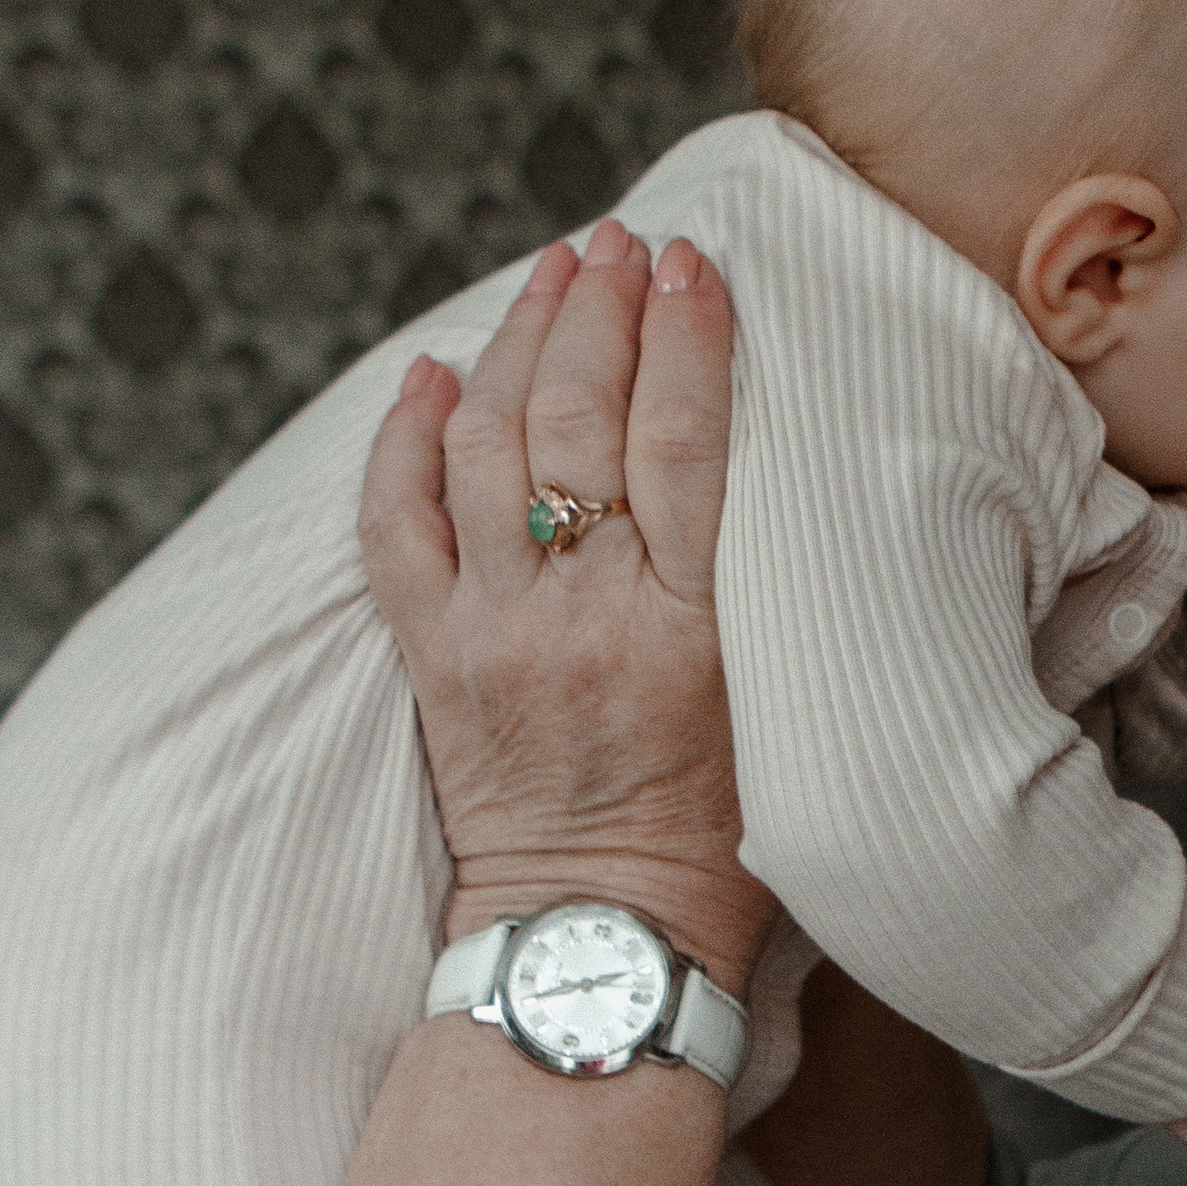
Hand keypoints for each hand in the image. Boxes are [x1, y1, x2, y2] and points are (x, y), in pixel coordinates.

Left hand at [361, 221, 775, 994]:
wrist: (601, 942)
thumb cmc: (727, 847)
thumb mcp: (789, 716)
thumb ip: (774, 603)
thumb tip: (781, 477)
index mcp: (692, 635)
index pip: (685, 445)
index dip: (689, 339)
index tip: (697, 262)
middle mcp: (587, 621)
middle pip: (582, 426)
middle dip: (601, 314)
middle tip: (619, 242)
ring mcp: (497, 638)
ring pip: (489, 452)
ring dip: (519, 346)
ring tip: (553, 274)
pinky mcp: (434, 664)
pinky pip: (397, 532)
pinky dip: (404, 444)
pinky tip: (429, 376)